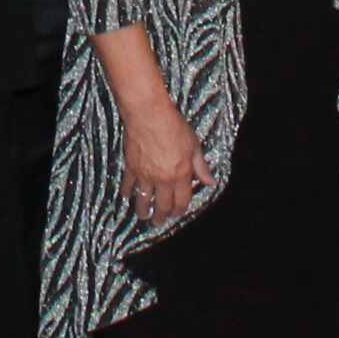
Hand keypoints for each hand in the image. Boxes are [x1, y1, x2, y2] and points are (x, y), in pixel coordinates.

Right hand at [118, 96, 207, 226]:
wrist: (149, 115)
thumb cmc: (174, 127)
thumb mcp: (194, 146)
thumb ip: (201, 167)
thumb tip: (211, 182)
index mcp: (181, 175)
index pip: (182, 201)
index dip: (179, 210)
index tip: (177, 214)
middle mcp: (163, 180)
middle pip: (162, 205)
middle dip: (161, 217)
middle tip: (158, 222)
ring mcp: (146, 175)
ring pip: (144, 199)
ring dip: (143, 210)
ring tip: (143, 216)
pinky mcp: (131, 167)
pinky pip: (128, 184)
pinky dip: (127, 192)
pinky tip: (126, 196)